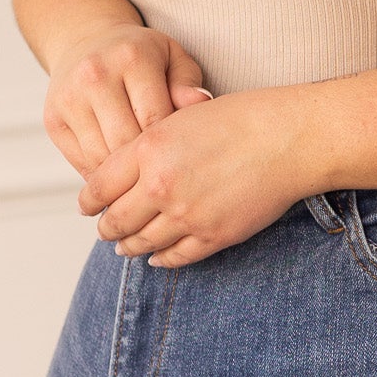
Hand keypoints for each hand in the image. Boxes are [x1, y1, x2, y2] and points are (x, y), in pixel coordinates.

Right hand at [43, 24, 212, 176]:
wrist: (86, 41)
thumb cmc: (140, 55)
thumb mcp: (172, 58)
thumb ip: (188, 82)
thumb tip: (201, 102)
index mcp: (132, 57)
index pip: (155, 118)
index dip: (171, 145)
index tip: (182, 158)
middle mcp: (95, 75)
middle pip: (125, 141)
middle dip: (147, 164)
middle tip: (165, 177)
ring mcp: (69, 98)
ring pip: (101, 158)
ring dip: (123, 176)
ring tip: (144, 182)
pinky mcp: (52, 119)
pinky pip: (81, 162)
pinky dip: (102, 176)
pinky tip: (120, 177)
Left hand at [76, 85, 319, 267]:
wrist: (289, 138)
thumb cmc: (241, 119)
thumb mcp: (182, 118)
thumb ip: (148, 146)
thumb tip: (123, 173)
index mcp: (149, 149)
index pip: (98, 186)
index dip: (88, 201)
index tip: (87, 206)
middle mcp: (161, 185)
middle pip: (115, 220)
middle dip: (106, 227)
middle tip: (104, 228)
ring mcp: (186, 215)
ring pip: (141, 243)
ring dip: (129, 246)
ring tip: (125, 245)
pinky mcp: (212, 236)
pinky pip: (175, 257)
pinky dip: (160, 259)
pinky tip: (156, 256)